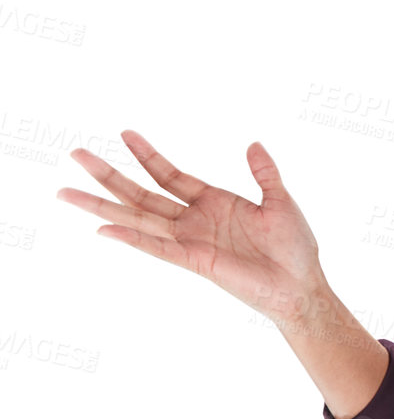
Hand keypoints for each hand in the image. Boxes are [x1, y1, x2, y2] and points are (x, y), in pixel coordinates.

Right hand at [56, 130, 325, 319]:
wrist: (301, 285)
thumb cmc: (294, 249)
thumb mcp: (280, 201)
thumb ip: (265, 173)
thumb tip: (253, 143)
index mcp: (214, 203)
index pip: (171, 176)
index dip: (148, 156)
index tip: (124, 133)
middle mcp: (195, 221)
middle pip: (142, 194)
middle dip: (109, 175)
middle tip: (75, 154)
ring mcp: (191, 241)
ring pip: (138, 218)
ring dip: (103, 204)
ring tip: (67, 191)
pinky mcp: (195, 261)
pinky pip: (157, 247)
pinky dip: (131, 238)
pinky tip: (102, 228)